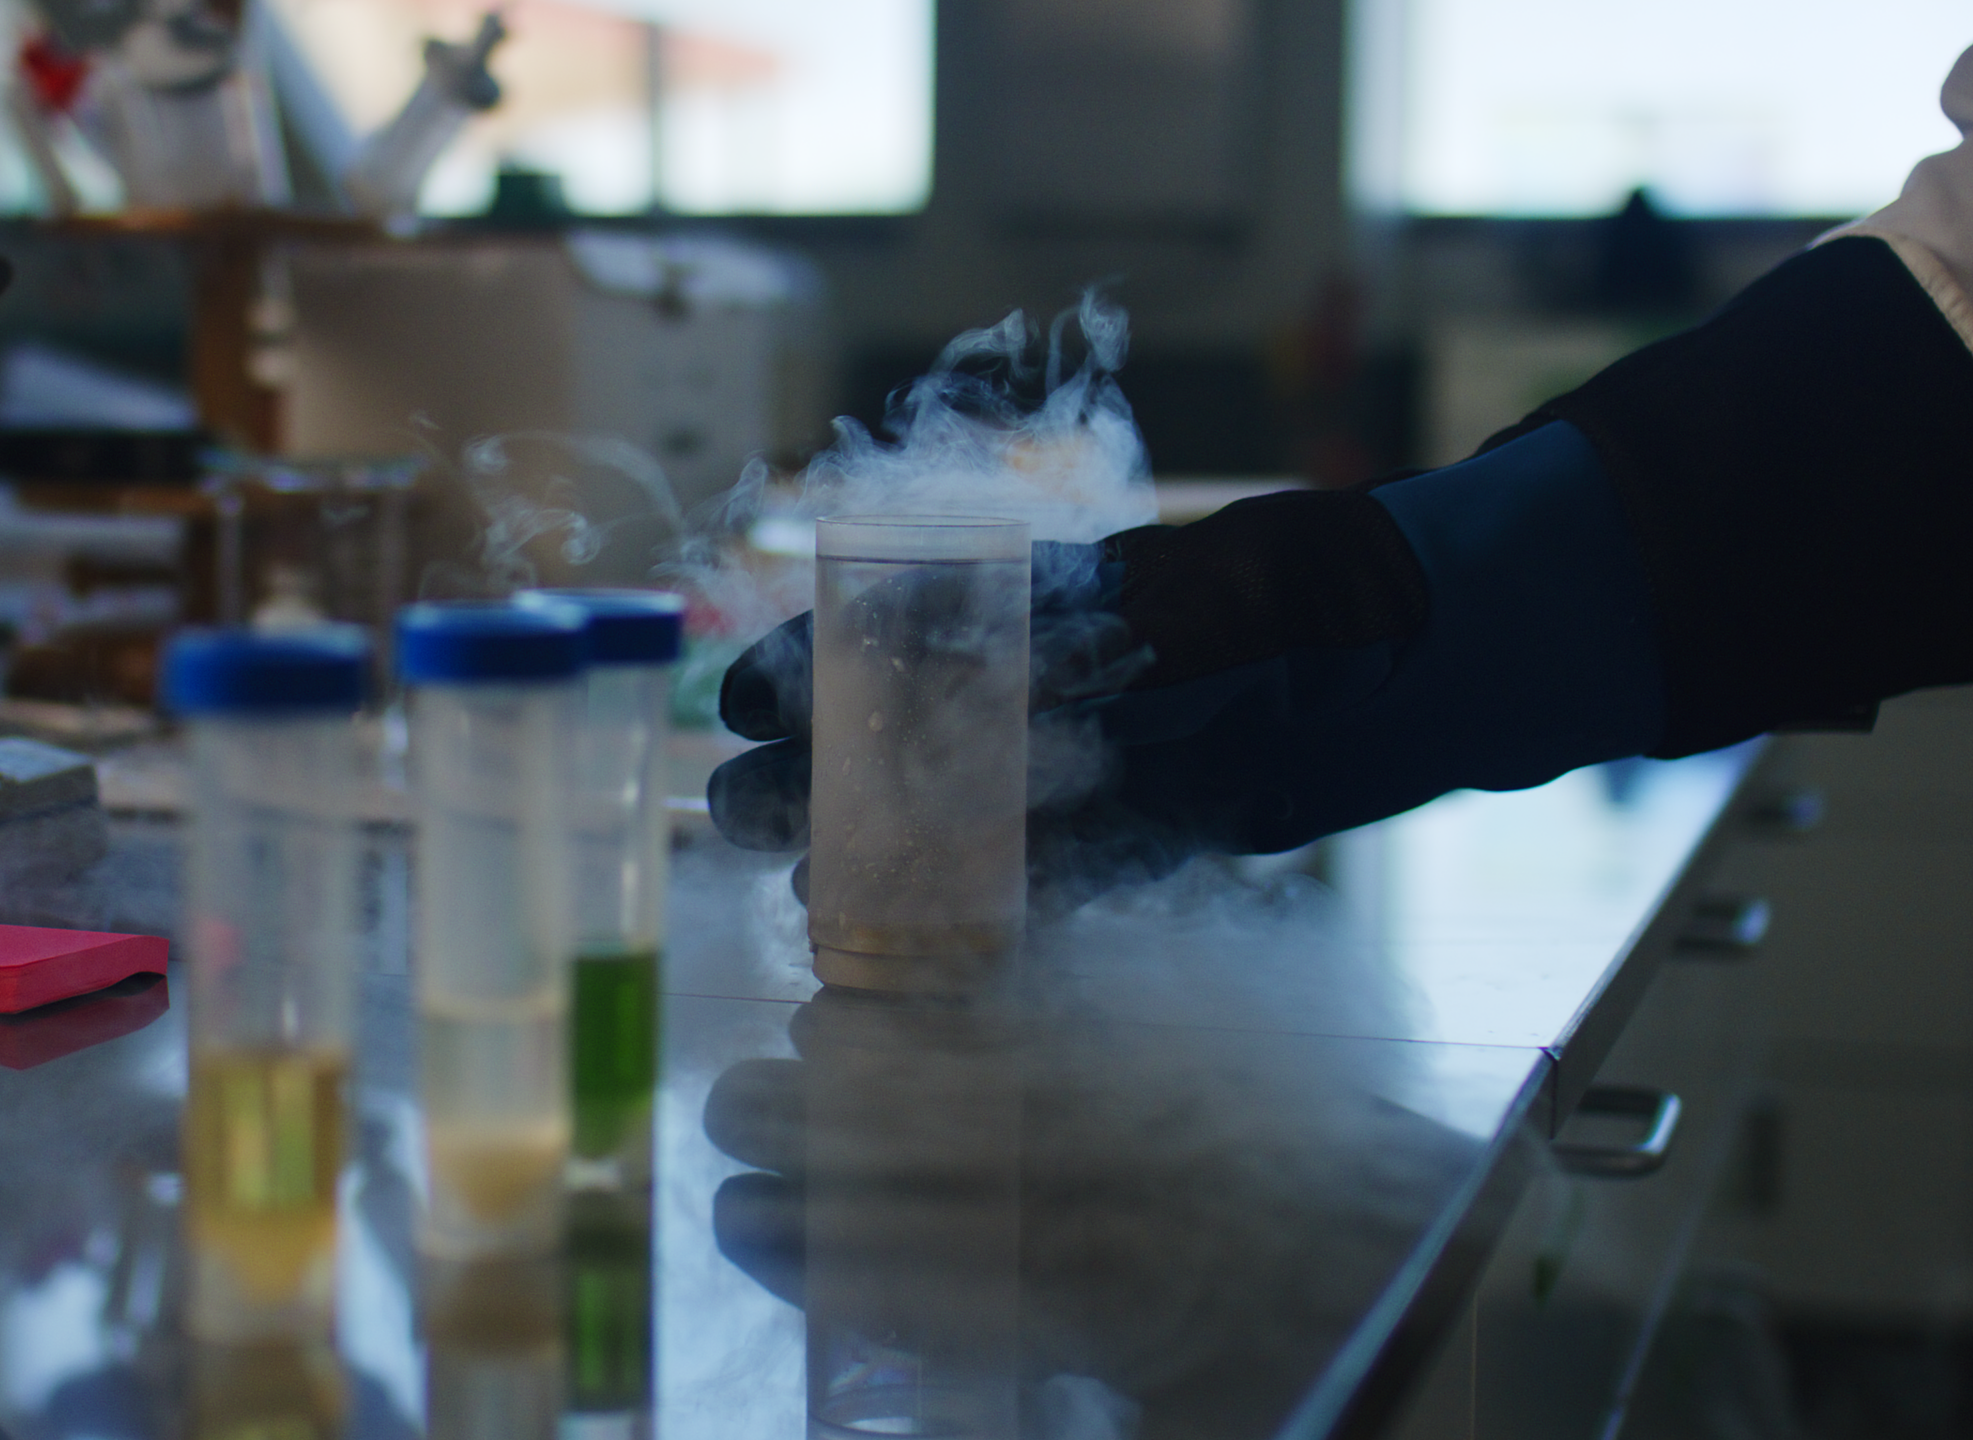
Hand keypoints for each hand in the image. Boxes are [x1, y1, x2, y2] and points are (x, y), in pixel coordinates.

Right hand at [706, 493, 1435, 910]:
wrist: (1420, 662)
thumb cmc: (1302, 594)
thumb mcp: (1199, 607)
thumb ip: (1094, 660)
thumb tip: (984, 712)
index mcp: (1033, 602)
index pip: (888, 626)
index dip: (808, 662)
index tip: (744, 702)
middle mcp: (1044, 686)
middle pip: (899, 733)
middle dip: (816, 774)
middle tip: (743, 817)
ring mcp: (1085, 765)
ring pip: (959, 820)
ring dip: (887, 861)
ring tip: (815, 901)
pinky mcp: (1138, 833)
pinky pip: (1050, 882)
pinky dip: (995, 916)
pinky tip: (934, 952)